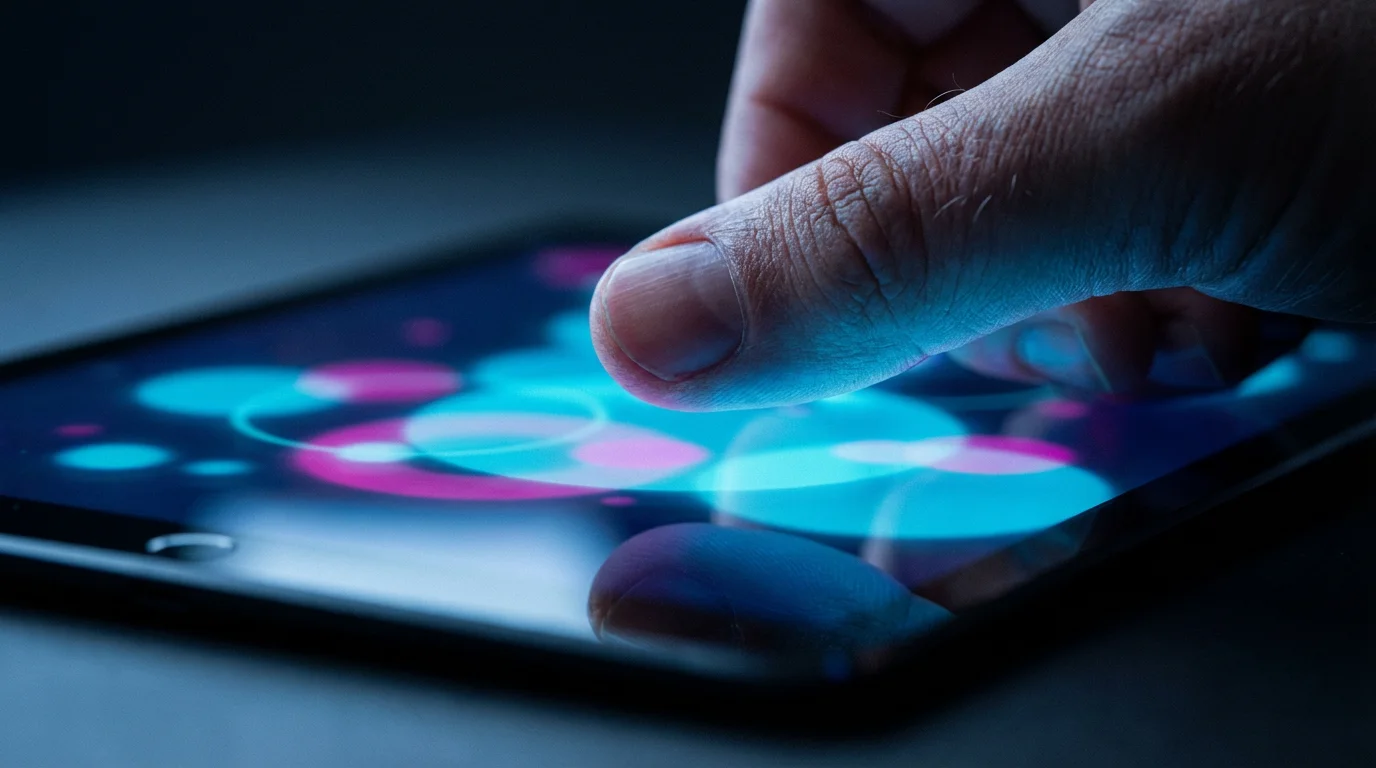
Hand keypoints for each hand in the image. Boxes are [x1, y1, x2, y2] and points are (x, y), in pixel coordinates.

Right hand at [589, 0, 1374, 410]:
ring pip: (1046, 175)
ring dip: (1079, 294)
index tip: (805, 313)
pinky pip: (1157, 209)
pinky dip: (1174, 294)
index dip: (783, 169)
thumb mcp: (1163, 132)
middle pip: (928, 104)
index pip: (810, 11)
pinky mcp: (1276, 119)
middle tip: (1036, 332)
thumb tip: (659, 323)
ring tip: (1168, 340)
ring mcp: (1198, 36)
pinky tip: (1240, 327)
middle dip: (963, 253)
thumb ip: (889, 234)